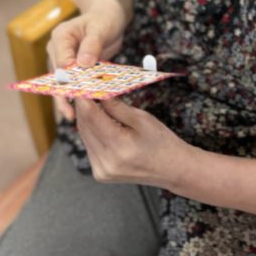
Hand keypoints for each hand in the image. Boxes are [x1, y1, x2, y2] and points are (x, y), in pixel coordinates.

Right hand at [47, 4, 125, 120]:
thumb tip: (82, 63)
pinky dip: (75, 94)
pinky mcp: (71, 67)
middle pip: (58, 75)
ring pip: (61, 82)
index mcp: (61, 36)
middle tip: (70, 114)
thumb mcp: (101, 28)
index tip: (77, 95)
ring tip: (72, 117)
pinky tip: (79, 109)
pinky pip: (71, 82)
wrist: (107, 17)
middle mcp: (57, 48)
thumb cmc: (104, 19)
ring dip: (67, 97)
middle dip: (64, 94)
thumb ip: (92, 44)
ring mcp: (62, 58)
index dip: (69, 79)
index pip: (62, 61)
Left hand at [71, 96, 188, 188]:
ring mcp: (102, 171)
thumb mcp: (141, 118)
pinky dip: (91, 131)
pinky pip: (89, 146)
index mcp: (120, 147)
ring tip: (96, 102)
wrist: (173, 170)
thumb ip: (115, 105)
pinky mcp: (101, 174)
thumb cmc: (162, 142)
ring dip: (86, 117)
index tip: (82, 82)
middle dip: (84, 105)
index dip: (84, 96)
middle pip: (83, 125)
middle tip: (88, 88)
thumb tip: (96, 89)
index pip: (90, 116)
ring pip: (84, 135)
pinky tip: (101, 122)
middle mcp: (107, 162)